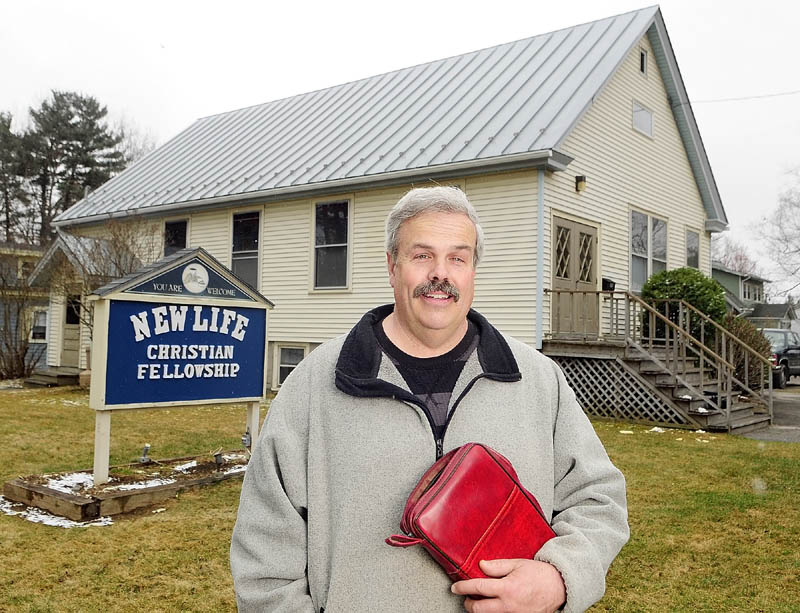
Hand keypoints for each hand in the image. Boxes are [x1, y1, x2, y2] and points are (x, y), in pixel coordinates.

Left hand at [451, 559, 565, 612]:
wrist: (559, 587)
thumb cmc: (538, 573)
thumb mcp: (517, 564)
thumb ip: (497, 566)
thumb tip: (480, 566)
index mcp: (507, 588)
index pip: (478, 588)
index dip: (463, 588)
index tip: (455, 587)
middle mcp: (509, 605)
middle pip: (479, 609)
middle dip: (468, 604)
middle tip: (466, 597)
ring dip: (480, 610)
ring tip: (479, 601)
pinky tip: (493, 605)